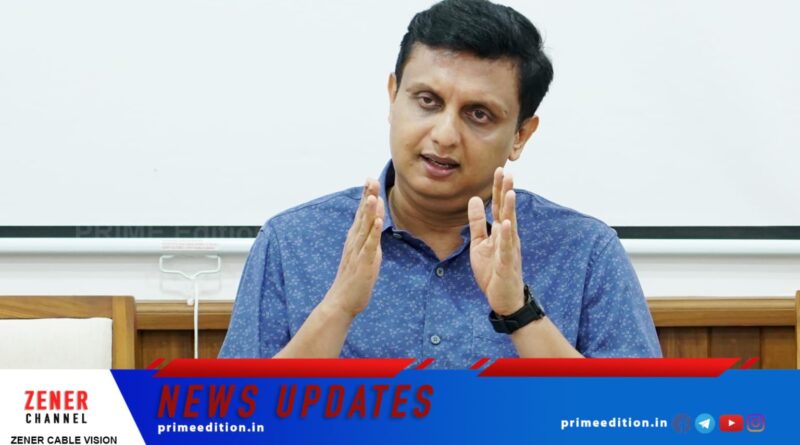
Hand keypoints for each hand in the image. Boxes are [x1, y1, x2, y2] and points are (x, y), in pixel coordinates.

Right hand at [324, 178, 384, 317]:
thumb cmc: (353, 277)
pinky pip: (370, 246)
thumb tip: (373, 220)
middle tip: (371, 178)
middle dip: (367, 196)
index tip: (369, 179)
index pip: (361, 213)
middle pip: (362, 215)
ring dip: (369, 211)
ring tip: (373, 195)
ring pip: (364, 228)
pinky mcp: (364, 263)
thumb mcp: (362, 252)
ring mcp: (358, 251)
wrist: (342, 301)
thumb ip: (367, 236)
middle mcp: (354, 241)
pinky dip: (373, 233)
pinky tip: (377, 222)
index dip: (365, 196)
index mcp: (355, 238)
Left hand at [468, 167, 524, 315]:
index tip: (498, 170)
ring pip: (510, 226)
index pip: (499, 206)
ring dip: (510, 209)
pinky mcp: (506, 264)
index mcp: (500, 232)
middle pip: (506, 211)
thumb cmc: (493, 271)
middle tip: (506, 171)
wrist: (504, 298)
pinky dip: (507, 236)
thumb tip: (474, 199)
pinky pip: (506, 248)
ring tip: (510, 192)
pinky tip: (506, 224)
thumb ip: (477, 222)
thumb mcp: (479, 243)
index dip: (498, 189)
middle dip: (505, 191)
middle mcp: (508, 237)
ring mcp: (509, 250)